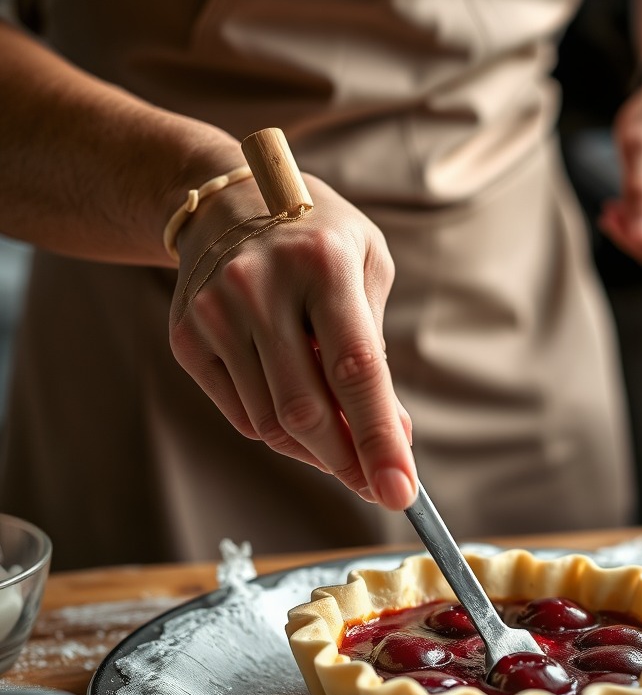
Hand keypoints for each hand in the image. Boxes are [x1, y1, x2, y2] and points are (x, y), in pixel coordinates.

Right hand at [168, 173, 416, 509]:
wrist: (227, 201)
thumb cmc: (319, 240)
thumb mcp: (368, 270)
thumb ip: (377, 353)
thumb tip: (395, 437)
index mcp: (322, 263)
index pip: (355, 371)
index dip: (380, 439)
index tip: (402, 493)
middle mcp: (259, 287)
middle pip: (306, 411)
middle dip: (348, 462)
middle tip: (377, 485)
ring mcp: (214, 313)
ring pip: (271, 424)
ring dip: (317, 450)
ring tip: (343, 440)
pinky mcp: (186, 337)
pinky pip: (243, 415)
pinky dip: (280, 432)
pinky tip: (299, 411)